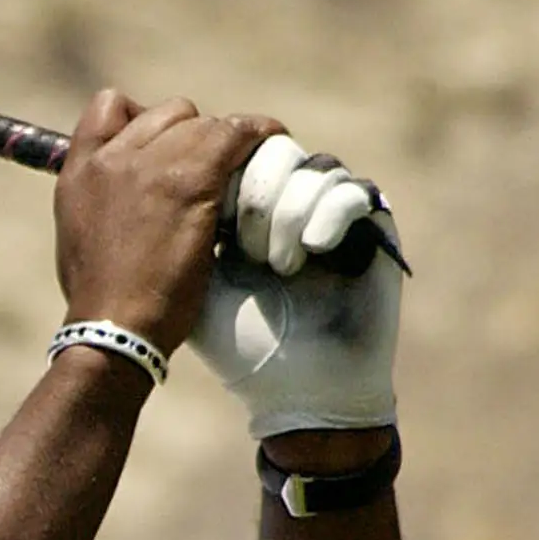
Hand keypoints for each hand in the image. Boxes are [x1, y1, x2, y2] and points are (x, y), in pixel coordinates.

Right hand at [52, 92, 281, 358]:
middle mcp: (111, 157)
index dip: (145, 118)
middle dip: (193, 135)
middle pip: (169, 113)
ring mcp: (151, 165)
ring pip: (204, 124)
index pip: (111, 106)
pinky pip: (234, 135)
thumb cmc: (101, 298)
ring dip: (226, 143)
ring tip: (245, 164)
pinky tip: (271, 141)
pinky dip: (257, 134)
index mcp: (78, 170)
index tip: (165, 146)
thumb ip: (102, 198)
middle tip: (212, 172)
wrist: (113, 326)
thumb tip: (133, 194)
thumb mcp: (78, 235)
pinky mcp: (190, 180)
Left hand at [192, 136, 404, 437]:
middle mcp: (289, 203)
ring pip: (311, 166)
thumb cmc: (239, 348)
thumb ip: (178, 224)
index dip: (222, 172)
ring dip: (285, 212)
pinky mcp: (372, 230)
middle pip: (273, 146)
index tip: (212, 222)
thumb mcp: (193, 280)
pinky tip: (310, 251)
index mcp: (244, 208)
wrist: (296, 393)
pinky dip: (325, 215)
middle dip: (252, 191)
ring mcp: (331, 213)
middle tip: (240, 246)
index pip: (234, 148)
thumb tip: (166, 167)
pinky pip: (350, 191)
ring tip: (275, 264)